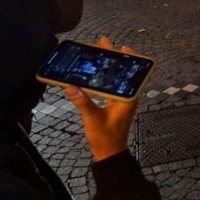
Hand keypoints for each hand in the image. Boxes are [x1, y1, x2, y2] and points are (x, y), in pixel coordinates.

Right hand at [62, 37, 138, 161]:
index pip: (130, 74)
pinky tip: (97, 74)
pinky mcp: (116, 106)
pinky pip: (112, 87)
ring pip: (117, 80)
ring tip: (101, 54)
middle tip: (104, 44)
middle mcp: (127, 98)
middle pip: (123, 74)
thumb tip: (70, 86)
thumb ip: (82, 102)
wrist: (109, 154)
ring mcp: (122, 102)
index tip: (121, 47)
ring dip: (110, 67)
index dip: (127, 59)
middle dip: (115, 59)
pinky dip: (106, 78)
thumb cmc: (105, 138)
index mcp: (127, 99)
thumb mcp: (92, 119)